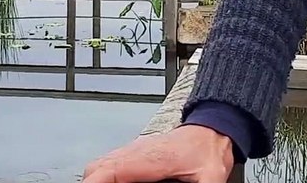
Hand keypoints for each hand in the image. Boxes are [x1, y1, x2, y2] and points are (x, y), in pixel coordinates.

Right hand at [81, 124, 235, 182]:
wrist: (212, 130)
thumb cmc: (208, 151)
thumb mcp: (209, 178)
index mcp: (150, 158)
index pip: (110, 169)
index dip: (95, 182)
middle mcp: (136, 152)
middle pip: (97, 168)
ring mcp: (134, 151)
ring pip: (100, 165)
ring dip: (96, 179)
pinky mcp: (135, 154)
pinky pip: (109, 164)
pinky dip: (103, 176)